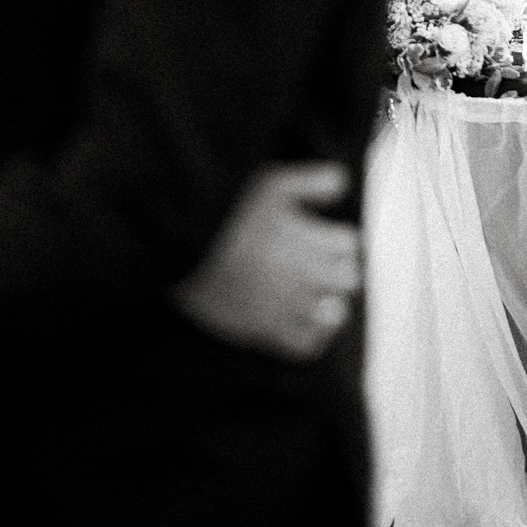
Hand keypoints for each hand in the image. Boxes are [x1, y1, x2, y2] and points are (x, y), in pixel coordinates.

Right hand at [173, 163, 361, 361]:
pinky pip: (306, 345)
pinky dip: (313, 336)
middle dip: (338, 268)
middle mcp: (300, 275)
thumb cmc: (223, 214)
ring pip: (334, 314)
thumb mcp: (269, 184)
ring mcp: (283, 305)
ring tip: (317, 293)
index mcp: (305, 238)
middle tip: (321, 263)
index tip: (323, 236)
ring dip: (330, 302)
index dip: (338, 238)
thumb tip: (342, 183)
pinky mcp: (263, 329)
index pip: (349, 243)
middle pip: (349, 278)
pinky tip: (306, 321)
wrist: (178, 248)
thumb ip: (311, 182)